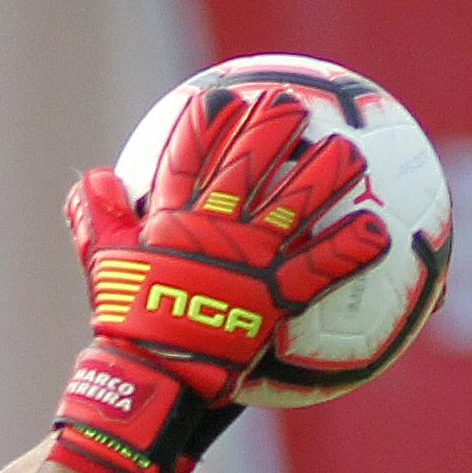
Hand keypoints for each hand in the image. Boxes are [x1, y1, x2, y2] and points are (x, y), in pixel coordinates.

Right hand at [47, 84, 390, 472]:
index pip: (187, 159)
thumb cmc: (125, 325)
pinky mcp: (274, 297)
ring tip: (351, 153)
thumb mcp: (102, 265)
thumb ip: (96, 219)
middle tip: (293, 102)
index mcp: (172, 220)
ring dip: (324, 177)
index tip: (223, 98)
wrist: (151, 374)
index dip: (205, 126)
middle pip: (248, 166)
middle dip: (271, 129)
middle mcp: (215, 229)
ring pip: (292, 206)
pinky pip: (319, 269)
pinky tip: (379, 233)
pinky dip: (350, 250)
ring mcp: (248, 260)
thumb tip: (92, 177)